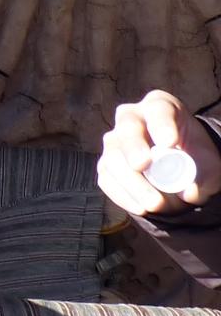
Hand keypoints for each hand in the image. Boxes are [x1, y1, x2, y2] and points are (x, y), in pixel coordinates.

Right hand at [98, 89, 220, 216]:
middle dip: (133, 147)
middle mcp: (132, 119)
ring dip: (132, 181)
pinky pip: (107, 178)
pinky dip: (123, 195)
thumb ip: (204, 177)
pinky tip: (141, 208)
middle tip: (142, 165)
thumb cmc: (195, 158)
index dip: (161, 124)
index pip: (158, 110)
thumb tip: (189, 193)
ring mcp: (115, 142)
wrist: (180, 173)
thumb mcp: (209, 166)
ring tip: (155, 204)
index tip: (169, 142)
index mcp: (160, 107)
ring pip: (113, 156)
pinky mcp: (106, 165)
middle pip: (127, 128)